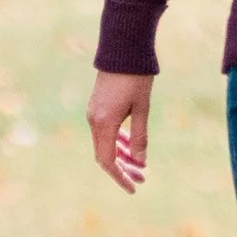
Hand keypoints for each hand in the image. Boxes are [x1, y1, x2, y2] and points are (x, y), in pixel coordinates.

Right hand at [89, 70, 151, 194]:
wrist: (122, 49)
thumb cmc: (136, 77)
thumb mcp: (142, 108)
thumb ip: (140, 136)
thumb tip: (141, 162)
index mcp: (104, 123)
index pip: (108, 161)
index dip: (121, 176)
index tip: (134, 187)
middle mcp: (94, 121)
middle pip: (106, 155)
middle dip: (124, 169)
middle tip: (142, 179)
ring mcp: (94, 113)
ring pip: (105, 144)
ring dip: (122, 156)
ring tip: (141, 166)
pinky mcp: (98, 107)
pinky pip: (105, 132)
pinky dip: (118, 142)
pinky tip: (131, 147)